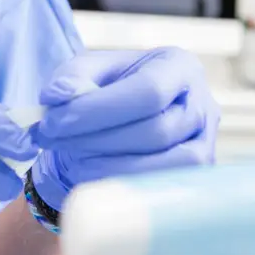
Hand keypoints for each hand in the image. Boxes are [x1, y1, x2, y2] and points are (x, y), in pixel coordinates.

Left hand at [29, 48, 219, 208]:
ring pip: (163, 164)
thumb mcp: (87, 72)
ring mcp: (203, 144)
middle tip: (50, 139)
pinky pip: (162, 188)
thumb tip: (57, 96)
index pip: (148, 91)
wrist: (122, 124)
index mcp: (179, 66)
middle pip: (156, 130)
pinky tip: (89, 175)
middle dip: (96, 139)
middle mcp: (201, 104)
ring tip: (70, 158)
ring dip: (108, 165)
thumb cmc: (107, 92)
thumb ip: (71, 77)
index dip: (99, 110)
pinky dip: (121, 184)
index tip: (53, 121)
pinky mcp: (194, 177)